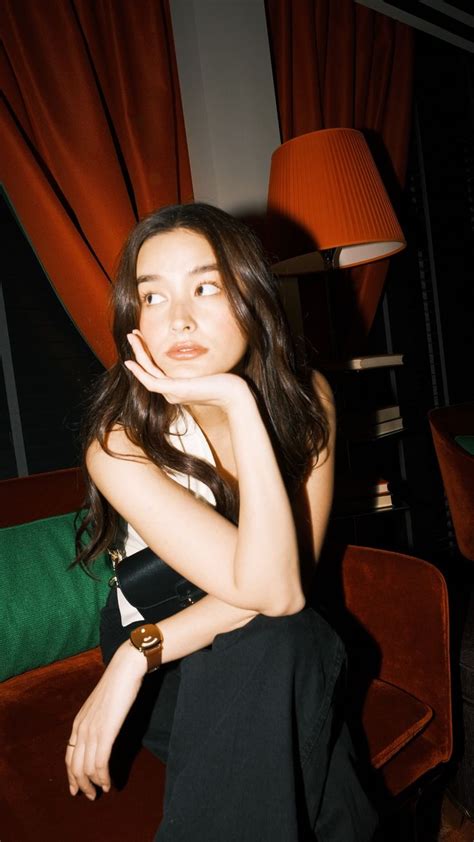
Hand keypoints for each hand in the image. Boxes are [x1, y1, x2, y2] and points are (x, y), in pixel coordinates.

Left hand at [65, 641, 145, 799]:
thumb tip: (102, 734)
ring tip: (102, 791)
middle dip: (82, 785)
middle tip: (92, 796)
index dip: (72, 775)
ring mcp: (92, 731)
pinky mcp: (105, 732)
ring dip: (93, 784)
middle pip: (75, 767)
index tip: (77, 788)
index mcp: (78, 723)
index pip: (69, 757)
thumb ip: (98, 721)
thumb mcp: (101, 706)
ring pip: (86, 768)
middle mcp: (81, 729)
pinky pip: (100, 763)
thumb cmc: (117, 685)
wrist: (125, 670)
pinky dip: (103, 777)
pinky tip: (109, 783)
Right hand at [124, 331, 247, 409]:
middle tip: (132, 335)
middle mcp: (171, 393)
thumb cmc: (225, 382)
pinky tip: (132, 361)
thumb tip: (192, 350)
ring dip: (137, 354)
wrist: (233, 394)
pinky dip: (140, 372)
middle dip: (139, 350)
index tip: (142, 340)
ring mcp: (172, 394)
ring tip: (131, 337)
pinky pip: (151, 381)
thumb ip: (195, 366)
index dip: (147, 355)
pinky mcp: (175, 391)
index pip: (156, 371)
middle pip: (148, 370)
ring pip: (147, 373)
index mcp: (177, 388)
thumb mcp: (206, 370)